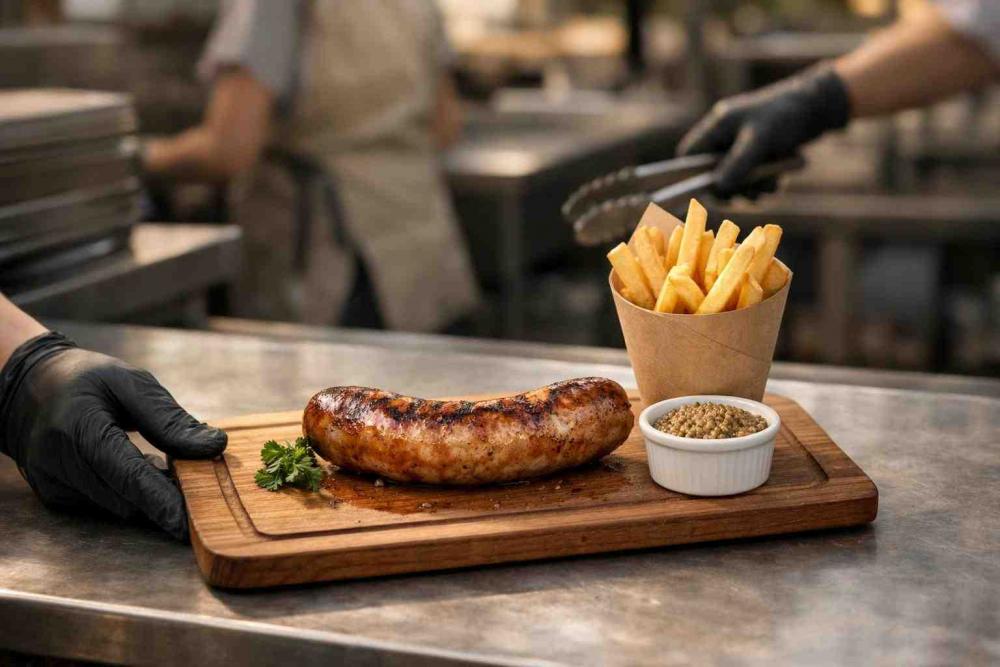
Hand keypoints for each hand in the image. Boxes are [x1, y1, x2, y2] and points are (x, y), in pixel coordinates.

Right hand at [0, 333, 226, 540]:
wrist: (28, 388)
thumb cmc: (86, 380)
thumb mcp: (130, 383)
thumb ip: (169, 419)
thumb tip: (214, 446)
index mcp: (79, 426)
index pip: (126, 474)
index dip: (160, 501)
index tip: (187, 524)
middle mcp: (58, 461)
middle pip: (124, 498)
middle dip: (164, 498)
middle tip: (199, 487)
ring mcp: (53, 482)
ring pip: (117, 506)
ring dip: (148, 495)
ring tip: (165, 467)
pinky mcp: (54, 495)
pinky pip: (104, 504)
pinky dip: (127, 493)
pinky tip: (135, 469)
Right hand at [677, 64, 850, 196]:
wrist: (819, 106)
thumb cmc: (785, 115)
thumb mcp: (760, 140)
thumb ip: (737, 164)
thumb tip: (717, 189)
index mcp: (717, 127)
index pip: (689, 156)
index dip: (690, 176)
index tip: (705, 192)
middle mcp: (725, 138)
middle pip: (712, 174)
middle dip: (731, 187)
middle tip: (748, 194)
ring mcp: (741, 148)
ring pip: (735, 182)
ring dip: (752, 189)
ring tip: (772, 184)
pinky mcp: (758, 157)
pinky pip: (753, 181)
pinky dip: (764, 185)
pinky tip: (779, 179)